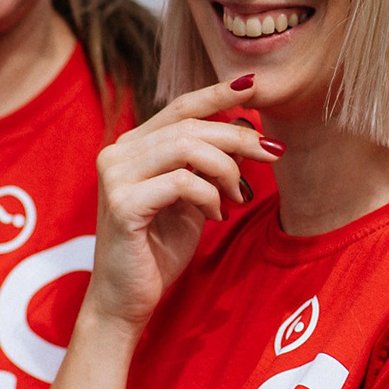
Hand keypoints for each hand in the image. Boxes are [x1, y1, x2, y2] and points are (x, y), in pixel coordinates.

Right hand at [84, 78, 280, 332]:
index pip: (180, 107)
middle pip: (189, 125)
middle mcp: (117, 154)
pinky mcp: (122, 204)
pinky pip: (182, 182)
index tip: (254, 86)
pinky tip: (217, 215)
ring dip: (226, 169)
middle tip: (272, 154)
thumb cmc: (158, 251)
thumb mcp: (193, 200)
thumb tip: (246, 128)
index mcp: (132, 147)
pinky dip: (209, 195)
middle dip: (239, 137)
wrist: (126, 301)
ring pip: (187, 147)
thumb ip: (210, 165)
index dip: (218, 94)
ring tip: (238, 197)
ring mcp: (115, 176)